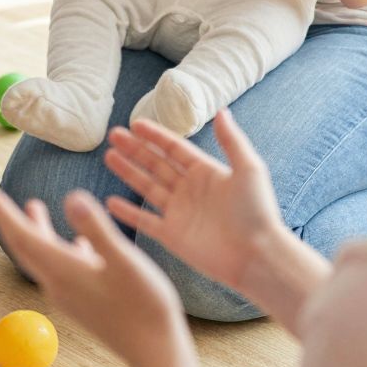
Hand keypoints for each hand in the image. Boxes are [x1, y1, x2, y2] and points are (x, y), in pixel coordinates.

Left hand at [0, 185, 184, 366]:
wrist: (154, 353)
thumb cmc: (145, 306)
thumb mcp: (124, 260)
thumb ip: (97, 228)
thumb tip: (71, 195)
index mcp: (64, 271)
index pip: (24, 237)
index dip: (5, 213)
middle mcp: (59, 284)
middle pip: (25, 247)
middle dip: (11, 221)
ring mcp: (71, 296)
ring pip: (43, 257)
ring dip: (36, 231)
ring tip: (33, 207)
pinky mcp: (84, 303)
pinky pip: (63, 270)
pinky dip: (61, 249)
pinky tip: (78, 243)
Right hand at [102, 109, 284, 294]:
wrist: (256, 255)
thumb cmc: (257, 211)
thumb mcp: (248, 169)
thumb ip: (231, 141)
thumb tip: (222, 111)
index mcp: (206, 172)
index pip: (175, 148)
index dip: (155, 136)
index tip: (136, 124)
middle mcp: (189, 190)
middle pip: (156, 164)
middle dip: (135, 150)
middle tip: (113, 135)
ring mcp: (179, 213)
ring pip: (147, 187)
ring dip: (128, 172)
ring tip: (109, 157)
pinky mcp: (172, 236)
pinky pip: (144, 221)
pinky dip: (128, 212)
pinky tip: (109, 201)